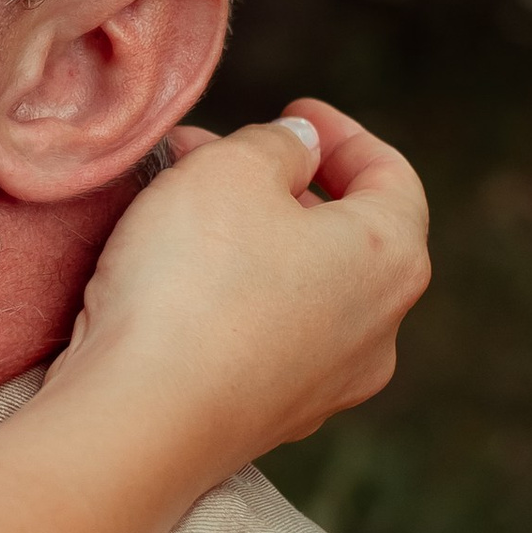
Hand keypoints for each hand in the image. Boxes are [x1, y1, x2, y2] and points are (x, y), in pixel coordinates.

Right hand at [52, 99, 430, 472]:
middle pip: (344, 232)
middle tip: (214, 150)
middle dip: (278, 183)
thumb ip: (277, 144)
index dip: (342, 135)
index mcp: (391, 258)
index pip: (391, 177)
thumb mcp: (232, 169)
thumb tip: (299, 151)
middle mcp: (378, 329)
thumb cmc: (193, 280)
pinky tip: (177, 274)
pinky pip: (265, 335)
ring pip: (301, 285)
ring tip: (182, 203)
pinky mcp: (272, 418)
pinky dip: (234, 292)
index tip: (294, 114)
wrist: (140, 418)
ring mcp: (328, 383)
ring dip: (251, 236)